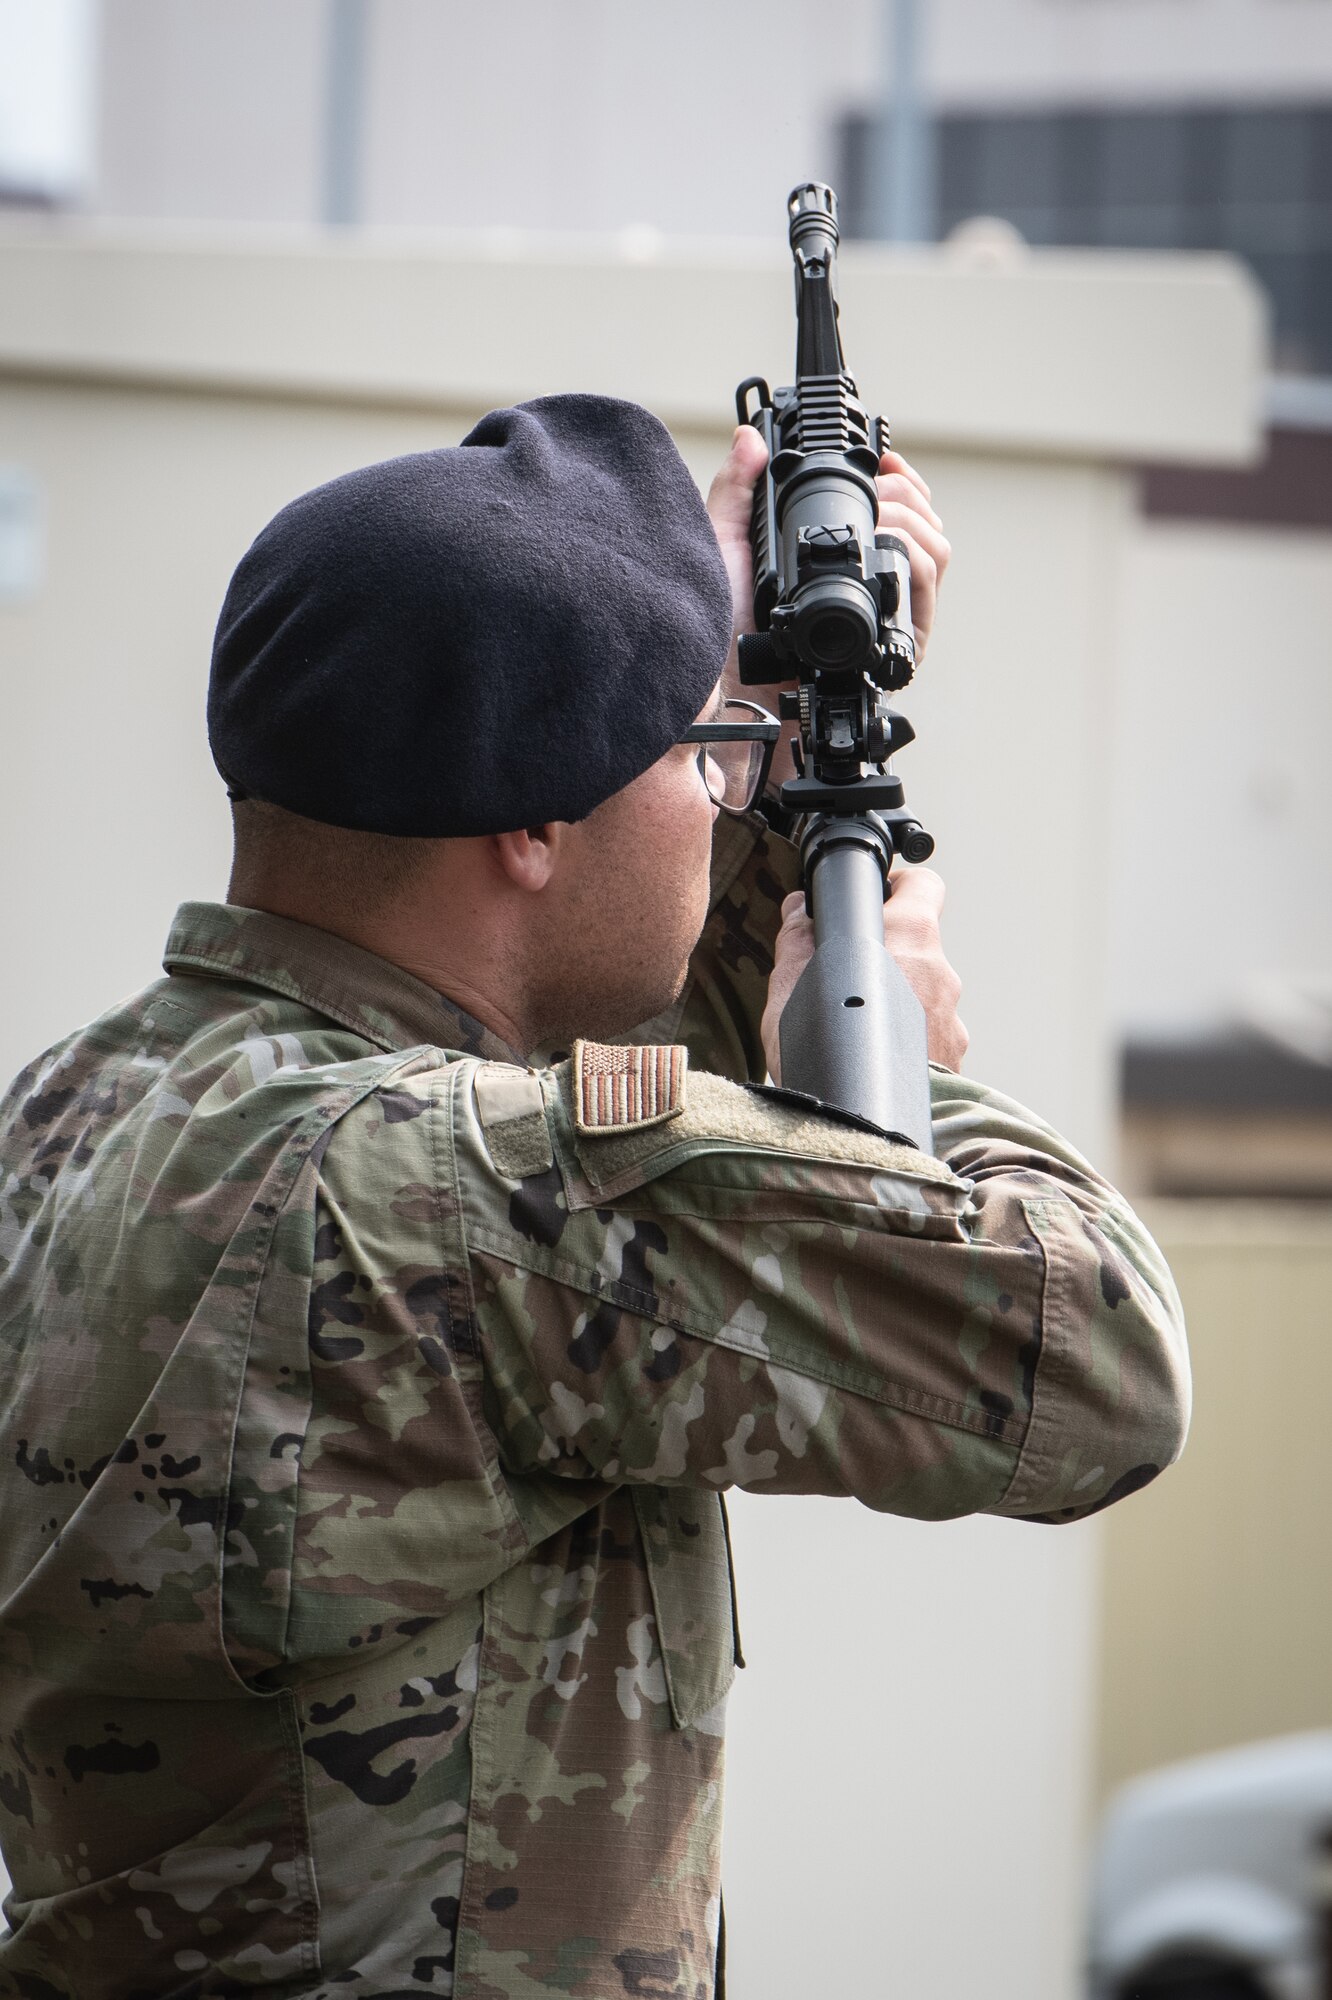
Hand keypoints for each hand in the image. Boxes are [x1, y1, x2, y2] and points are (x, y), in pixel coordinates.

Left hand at [705, 431, 951, 783]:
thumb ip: (736, 489)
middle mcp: (865, 594)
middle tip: (884, 488)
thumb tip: (748, 437)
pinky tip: (889, 546)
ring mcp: (883, 624)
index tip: (886, 460)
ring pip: (935, 558)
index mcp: (835, 567)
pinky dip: (916, 563)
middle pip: (924, 530)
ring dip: (916, 523)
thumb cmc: (712, 630)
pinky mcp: (892, 655)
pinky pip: (927, 603)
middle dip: (911, 496)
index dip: (900, 482)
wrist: (717, 691)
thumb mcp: (721, 547)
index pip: (892, 515)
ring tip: (883, 518)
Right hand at [761, 866, 967, 1079]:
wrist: (867, 1132)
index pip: (923, 885)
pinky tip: (873, 1060)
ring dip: (895, 1001)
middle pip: (916, 945)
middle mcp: (940, 975)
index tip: (871, 901)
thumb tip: (799, 910)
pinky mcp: (954, 1059)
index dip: (896, 887)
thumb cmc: (828, 1059)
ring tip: (854, 1029)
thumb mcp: (790, 992)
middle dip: (884, 955)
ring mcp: (953, 1020)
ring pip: (922, 993)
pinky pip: (928, 1033)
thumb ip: (797, 942)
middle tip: (845, 977)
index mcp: (909, 941)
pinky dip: (906, 1039)